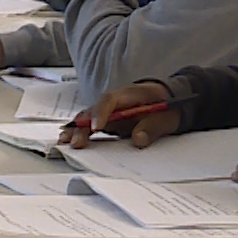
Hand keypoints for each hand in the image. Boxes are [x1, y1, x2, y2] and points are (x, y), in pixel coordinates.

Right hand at [58, 82, 181, 149]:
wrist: (173, 100)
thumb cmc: (170, 106)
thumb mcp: (168, 117)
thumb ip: (153, 127)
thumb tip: (138, 140)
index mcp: (130, 94)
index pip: (110, 100)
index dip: (101, 113)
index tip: (96, 128)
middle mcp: (116, 101)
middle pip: (94, 110)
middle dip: (83, 126)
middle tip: (76, 142)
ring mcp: (111, 110)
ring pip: (89, 117)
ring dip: (76, 129)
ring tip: (64, 141)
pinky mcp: (110, 120)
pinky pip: (92, 124)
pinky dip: (80, 132)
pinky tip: (69, 140)